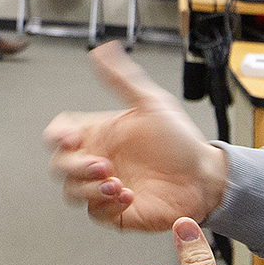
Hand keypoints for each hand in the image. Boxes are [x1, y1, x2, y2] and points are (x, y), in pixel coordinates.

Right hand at [46, 43, 228, 231]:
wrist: (206, 178)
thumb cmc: (181, 142)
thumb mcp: (152, 104)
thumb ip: (122, 79)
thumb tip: (102, 50)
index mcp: (100, 134)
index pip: (59, 134)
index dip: (58, 136)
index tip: (72, 137)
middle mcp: (97, 160)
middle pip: (60, 165)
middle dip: (75, 166)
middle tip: (102, 164)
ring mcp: (104, 187)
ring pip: (72, 192)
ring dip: (89, 188)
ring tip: (117, 183)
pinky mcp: (116, 212)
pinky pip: (95, 214)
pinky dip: (106, 206)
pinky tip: (128, 196)